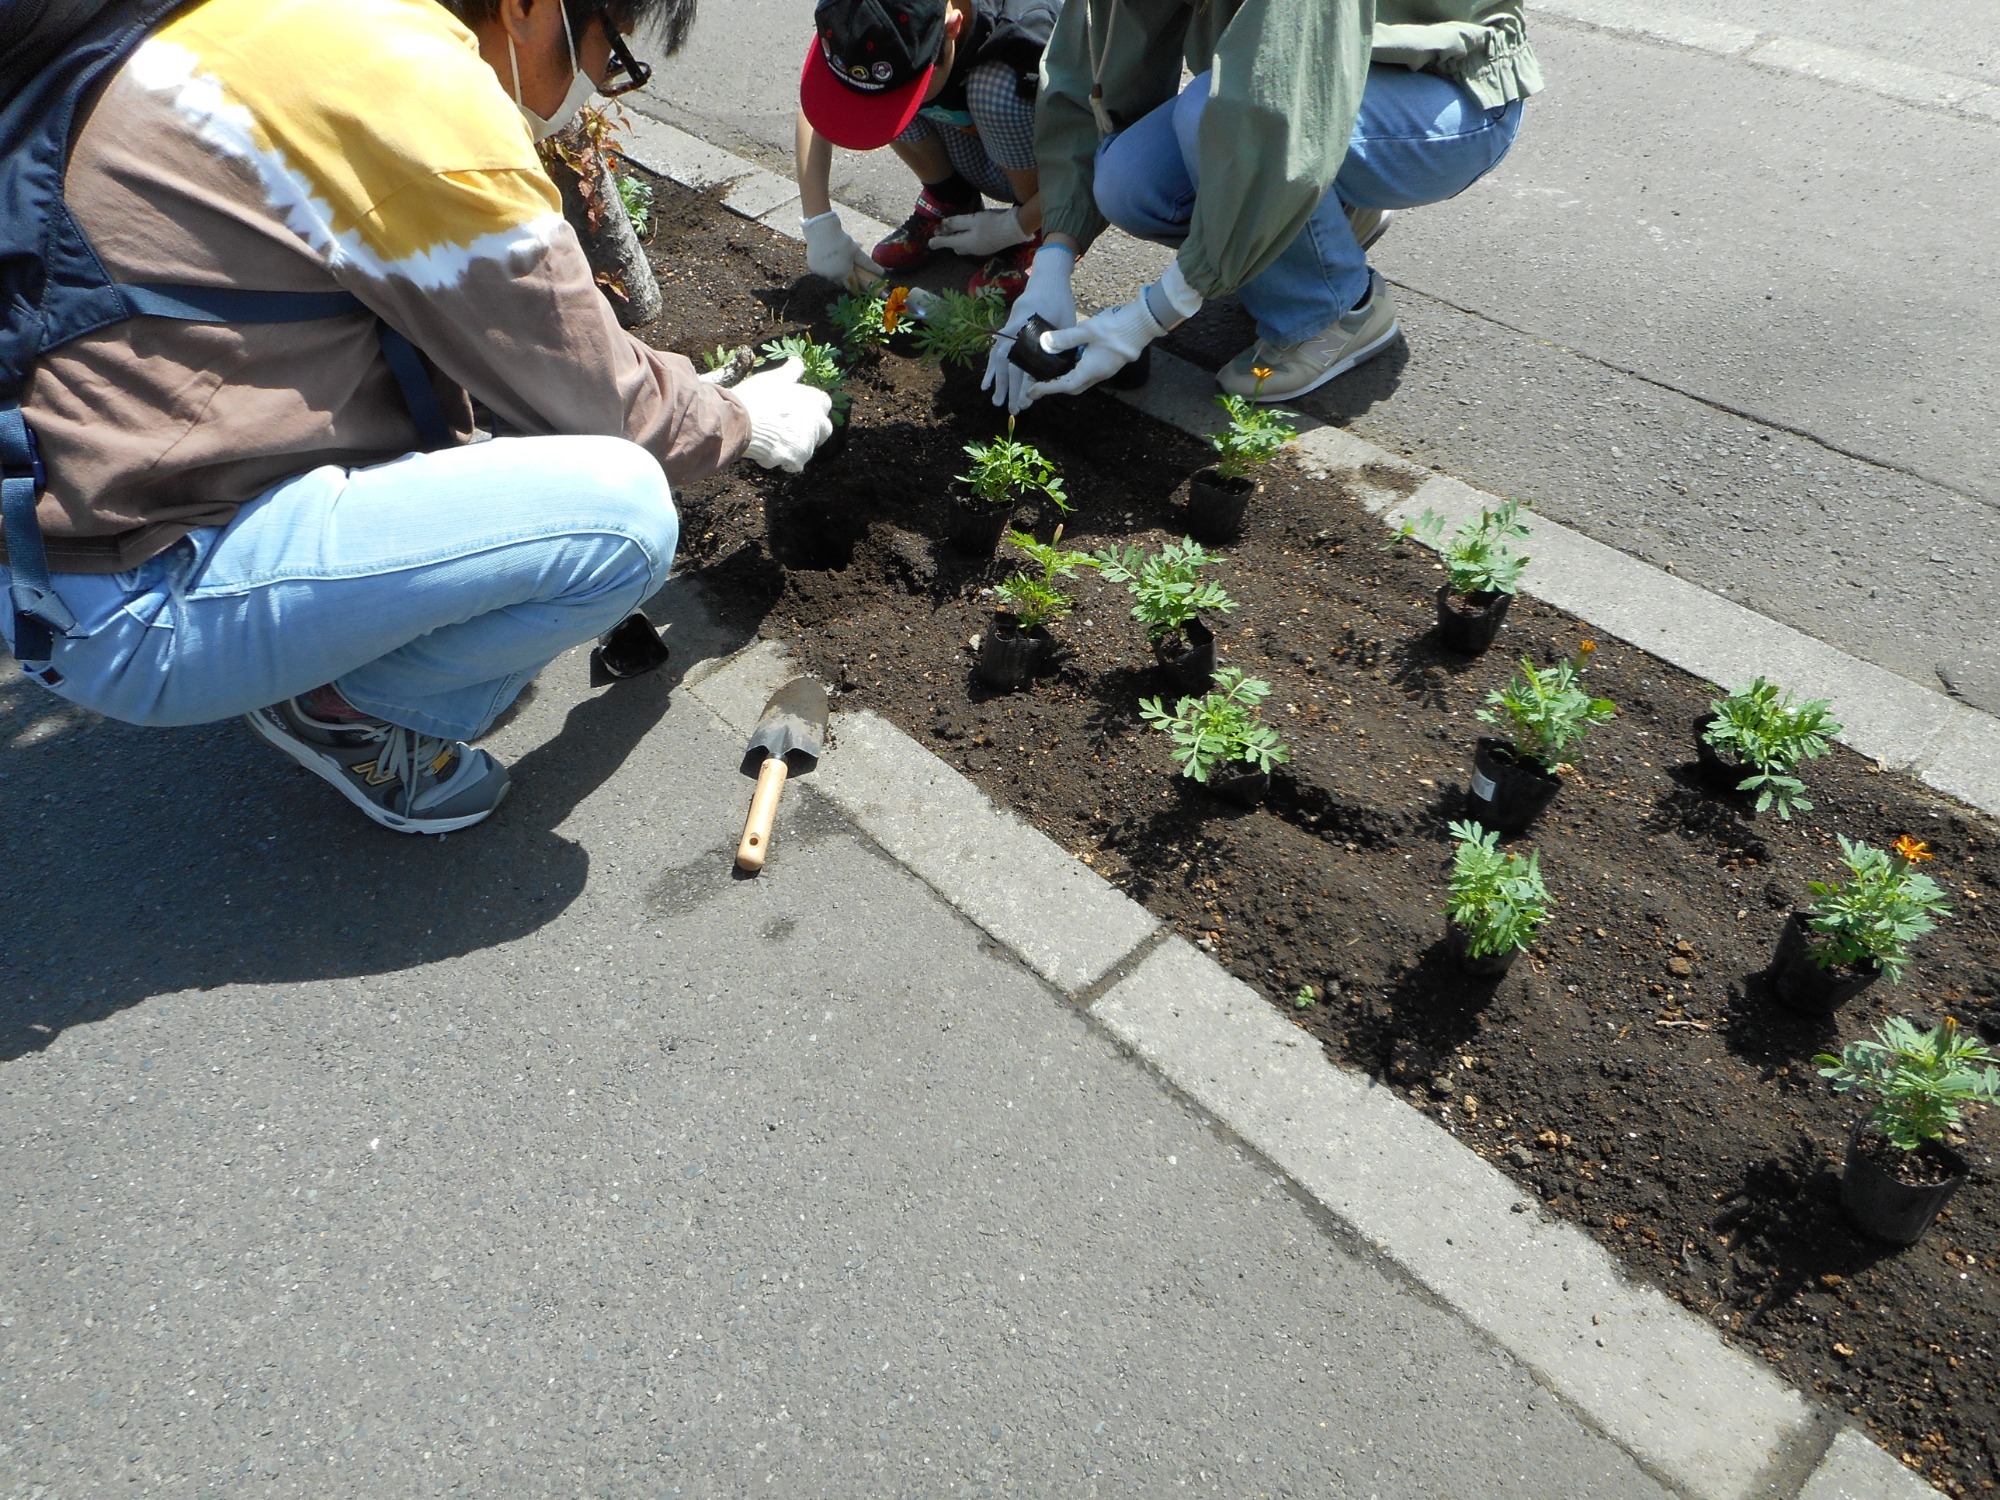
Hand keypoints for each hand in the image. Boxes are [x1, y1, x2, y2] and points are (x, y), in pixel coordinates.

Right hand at [730, 356, 833, 472]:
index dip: (812, 408)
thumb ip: (791, 372)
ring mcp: (808, 441)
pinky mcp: (797, 458)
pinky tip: (769, 453)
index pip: (824, 403)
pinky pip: (795, 464)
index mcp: (814, 399)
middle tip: (790, 430)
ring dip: (794, 447)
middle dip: (811, 431)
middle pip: (823, 429)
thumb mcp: (774, 378)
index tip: (799, 410)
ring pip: (807, 448)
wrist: (742, 420)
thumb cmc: (756, 396)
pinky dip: (783, 461)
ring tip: (772, 439)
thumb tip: (797, 361)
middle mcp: (817, 421)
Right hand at [801, 210, 881, 290]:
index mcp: (844, 274)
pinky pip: (821, 271)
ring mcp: (821, 273)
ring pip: (831, 277)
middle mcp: (832, 277)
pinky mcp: (813, 268)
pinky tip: (827, 257)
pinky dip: (825, 267)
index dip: (857, 284)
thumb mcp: (857, 252)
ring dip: (834, 272)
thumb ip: (868, 264)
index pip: (853, 286)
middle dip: (845, 276)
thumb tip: (883, 272)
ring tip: (837, 259)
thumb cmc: (842, 242)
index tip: (859, 279)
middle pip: (841, 281)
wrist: (822, 231)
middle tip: (847, 265)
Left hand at [931, 206, 1031, 257]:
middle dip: (948, 241)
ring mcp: (981, 250)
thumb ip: (956, 222)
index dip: (938, 241)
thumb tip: (943, 225)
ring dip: (958, 242)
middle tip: (942, 234)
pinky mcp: (989, 248)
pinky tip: (970, 235)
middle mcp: (972, 250)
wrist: (1015, 229)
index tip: (929, 243)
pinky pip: (972, 247)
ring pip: (964, 248)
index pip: (948, 242)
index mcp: (966, 243)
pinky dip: (967, 241)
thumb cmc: (992, 223)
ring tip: (954, 234)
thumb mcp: (972, 219)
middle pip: (956, 247)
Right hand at [983, 243, 1075, 411]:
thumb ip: (1059, 344)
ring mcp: (1007, 329)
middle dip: (1008, 389)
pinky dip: (991, 368)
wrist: (1047, 278)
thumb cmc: (1059, 299)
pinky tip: (987, 383)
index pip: (1021, 362)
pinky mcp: (1007, 330)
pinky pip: (996, 352)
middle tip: (1011, 410)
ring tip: (995, 401)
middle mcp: (1012, 329)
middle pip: (1006, 364)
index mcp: (1026, 328)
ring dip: (997, 381)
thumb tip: (1055, 371)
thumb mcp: (1065, 321)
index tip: (1024, 402)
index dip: (1021, 384)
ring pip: (997, 359)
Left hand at [1019, 261, 1201, 408]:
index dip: (1046, 388)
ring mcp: (1105, 369)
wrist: (1144, 323)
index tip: (1031, 391)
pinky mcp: (1110, 362)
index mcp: (1091, 370)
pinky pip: (1089, 372)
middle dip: (1055, 387)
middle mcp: (1098, 374)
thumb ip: (1065, 338)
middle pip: (1072, 387)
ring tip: (1050, 371)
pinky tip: (1069, 359)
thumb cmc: (1116, 327)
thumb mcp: (1087, 330)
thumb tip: (1045, 343)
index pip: (1063, 385)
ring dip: (1066, 378)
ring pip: (1081, 380)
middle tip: (1038, 383)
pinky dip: (1076, 370)